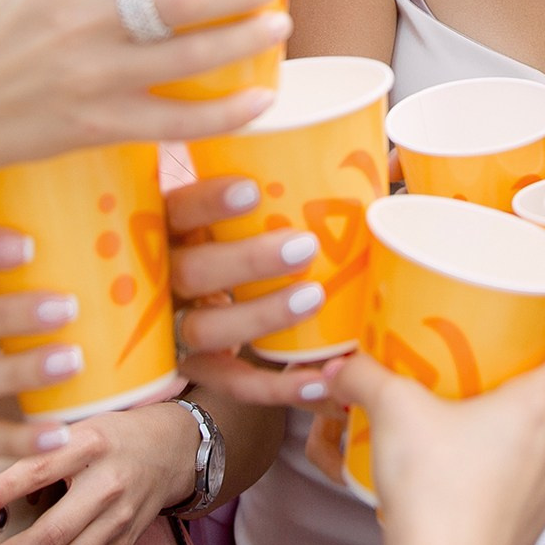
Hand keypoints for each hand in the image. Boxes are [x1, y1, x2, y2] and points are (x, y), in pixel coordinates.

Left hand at [0, 401, 200, 544]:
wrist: (170, 450)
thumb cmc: (112, 437)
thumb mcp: (78, 428)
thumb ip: (40, 452)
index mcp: (92, 444)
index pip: (43, 468)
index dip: (7, 489)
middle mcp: (108, 485)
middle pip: (53, 534)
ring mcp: (119, 520)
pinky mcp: (124, 544)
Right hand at [167, 174, 342, 405]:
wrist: (198, 304)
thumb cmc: (237, 239)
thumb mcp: (240, 208)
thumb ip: (292, 185)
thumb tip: (383, 159)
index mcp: (169, 227)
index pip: (175, 210)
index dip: (206, 202)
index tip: (252, 190)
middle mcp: (162, 277)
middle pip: (188, 273)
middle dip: (246, 261)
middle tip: (304, 247)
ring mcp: (173, 328)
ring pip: (206, 329)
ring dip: (260, 316)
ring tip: (312, 299)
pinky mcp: (196, 369)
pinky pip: (232, 382)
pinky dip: (275, 385)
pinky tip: (319, 377)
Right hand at [329, 341, 544, 544]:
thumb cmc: (435, 492)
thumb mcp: (393, 412)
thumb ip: (366, 377)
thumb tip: (344, 364)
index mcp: (537, 406)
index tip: (527, 330)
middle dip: (521, 382)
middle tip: (481, 369)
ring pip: (538, 446)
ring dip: (510, 432)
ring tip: (464, 422)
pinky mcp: (527, 529)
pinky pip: (522, 488)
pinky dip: (499, 476)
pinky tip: (459, 476)